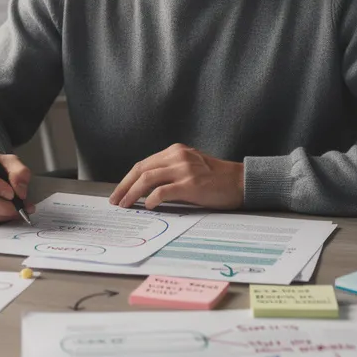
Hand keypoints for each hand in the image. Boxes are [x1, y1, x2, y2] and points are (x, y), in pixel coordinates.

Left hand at [109, 143, 244, 210]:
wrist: (241, 182)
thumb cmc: (216, 179)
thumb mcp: (190, 168)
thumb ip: (170, 172)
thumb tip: (144, 190)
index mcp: (176, 151)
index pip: (143, 164)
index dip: (127, 179)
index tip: (118, 192)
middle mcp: (178, 156)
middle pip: (141, 169)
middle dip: (124, 186)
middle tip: (115, 201)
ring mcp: (185, 169)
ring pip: (148, 178)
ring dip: (132, 193)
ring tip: (125, 205)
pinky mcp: (191, 184)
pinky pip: (163, 191)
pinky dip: (151, 198)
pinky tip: (147, 206)